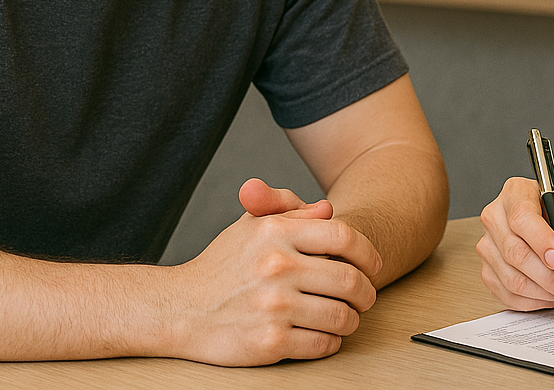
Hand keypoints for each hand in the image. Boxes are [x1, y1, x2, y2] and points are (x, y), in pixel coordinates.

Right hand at [164, 178, 382, 364]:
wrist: (180, 309)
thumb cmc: (220, 266)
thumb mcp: (251, 226)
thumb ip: (289, 210)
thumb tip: (327, 209)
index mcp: (275, 233)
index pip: (343, 236)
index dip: (368, 252)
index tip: (373, 265)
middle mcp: (277, 267)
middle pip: (351, 280)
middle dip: (367, 292)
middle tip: (365, 296)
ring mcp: (274, 306)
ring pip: (343, 316)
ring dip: (352, 319)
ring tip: (346, 317)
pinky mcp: (271, 342)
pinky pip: (323, 344)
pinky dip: (332, 342)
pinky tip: (324, 335)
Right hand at [476, 176, 553, 310]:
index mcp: (517, 192)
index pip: (521, 217)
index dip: (541, 241)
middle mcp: (496, 216)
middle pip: (514, 251)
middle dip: (546, 275)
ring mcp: (489, 245)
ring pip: (511, 278)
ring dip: (543, 291)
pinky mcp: (489, 271)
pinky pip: (508, 294)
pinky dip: (533, 301)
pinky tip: (549, 294)